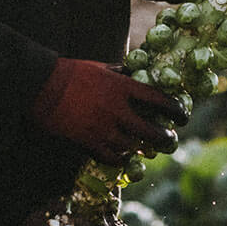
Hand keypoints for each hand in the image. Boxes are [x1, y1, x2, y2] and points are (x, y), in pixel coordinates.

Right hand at [30, 57, 186, 163]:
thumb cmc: (71, 72)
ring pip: (132, 146)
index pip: (157, 99)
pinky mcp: (88, 142)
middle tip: (170, 138)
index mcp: (122, 87)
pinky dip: (120, 158)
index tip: (183, 114)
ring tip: (149, 149)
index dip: (174, 108)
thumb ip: (119, 74)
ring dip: (142, 149)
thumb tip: (133, 74)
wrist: (43, 86)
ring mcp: (103, 128)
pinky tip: (124, 157)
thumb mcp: (100, 67)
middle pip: (150, 130)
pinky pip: (111, 157)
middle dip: (164, 136)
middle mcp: (117, 109)